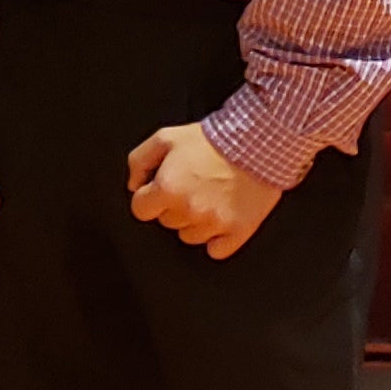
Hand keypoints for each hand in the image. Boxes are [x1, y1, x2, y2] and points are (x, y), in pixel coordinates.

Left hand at [127, 120, 280, 259]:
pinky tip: (221, 219)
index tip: (161, 190)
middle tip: (191, 187)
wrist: (257, 143)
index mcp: (167, 189)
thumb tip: (134, 185)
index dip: (149, 198)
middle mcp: (188, 210)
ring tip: (209, 199)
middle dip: (173, 206)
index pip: (141, 210)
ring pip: (189, 237)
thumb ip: (139, 161)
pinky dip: (217, 240)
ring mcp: (214, 223)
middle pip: (167, 222)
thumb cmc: (211, 140)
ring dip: (194, 222)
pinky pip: (217, 251)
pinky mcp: (238, 231)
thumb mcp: (165, 138)